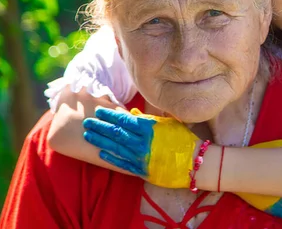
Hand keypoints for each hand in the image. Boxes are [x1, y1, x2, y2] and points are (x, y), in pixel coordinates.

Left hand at [83, 107, 198, 187]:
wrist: (194, 163)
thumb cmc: (184, 140)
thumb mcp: (168, 124)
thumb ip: (149, 119)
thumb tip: (134, 115)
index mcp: (149, 129)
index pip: (123, 120)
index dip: (109, 115)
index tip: (98, 110)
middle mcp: (142, 143)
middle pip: (115, 133)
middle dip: (99, 127)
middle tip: (87, 121)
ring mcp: (141, 158)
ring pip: (115, 148)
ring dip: (100, 141)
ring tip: (88, 135)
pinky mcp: (142, 171)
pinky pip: (122, 163)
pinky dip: (110, 158)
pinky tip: (101, 153)